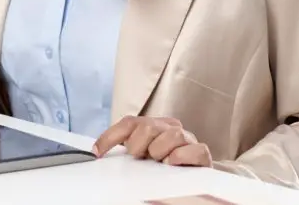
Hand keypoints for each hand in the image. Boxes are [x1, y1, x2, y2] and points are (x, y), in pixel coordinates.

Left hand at [93, 116, 211, 166]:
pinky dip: (180, 157)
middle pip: (147, 126)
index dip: (110, 136)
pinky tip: (172, 163)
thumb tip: (96, 150)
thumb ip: (125, 145)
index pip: (128, 123)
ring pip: (171, 135)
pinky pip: (193, 149)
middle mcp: (170, 126)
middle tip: (141, 157)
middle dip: (138, 145)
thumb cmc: (162, 163)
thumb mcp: (140, 152)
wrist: (193, 176)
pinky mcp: (202, 152)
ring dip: (160, 152)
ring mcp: (187, 138)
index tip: (97, 151)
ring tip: (159, 161)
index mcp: (153, 124)